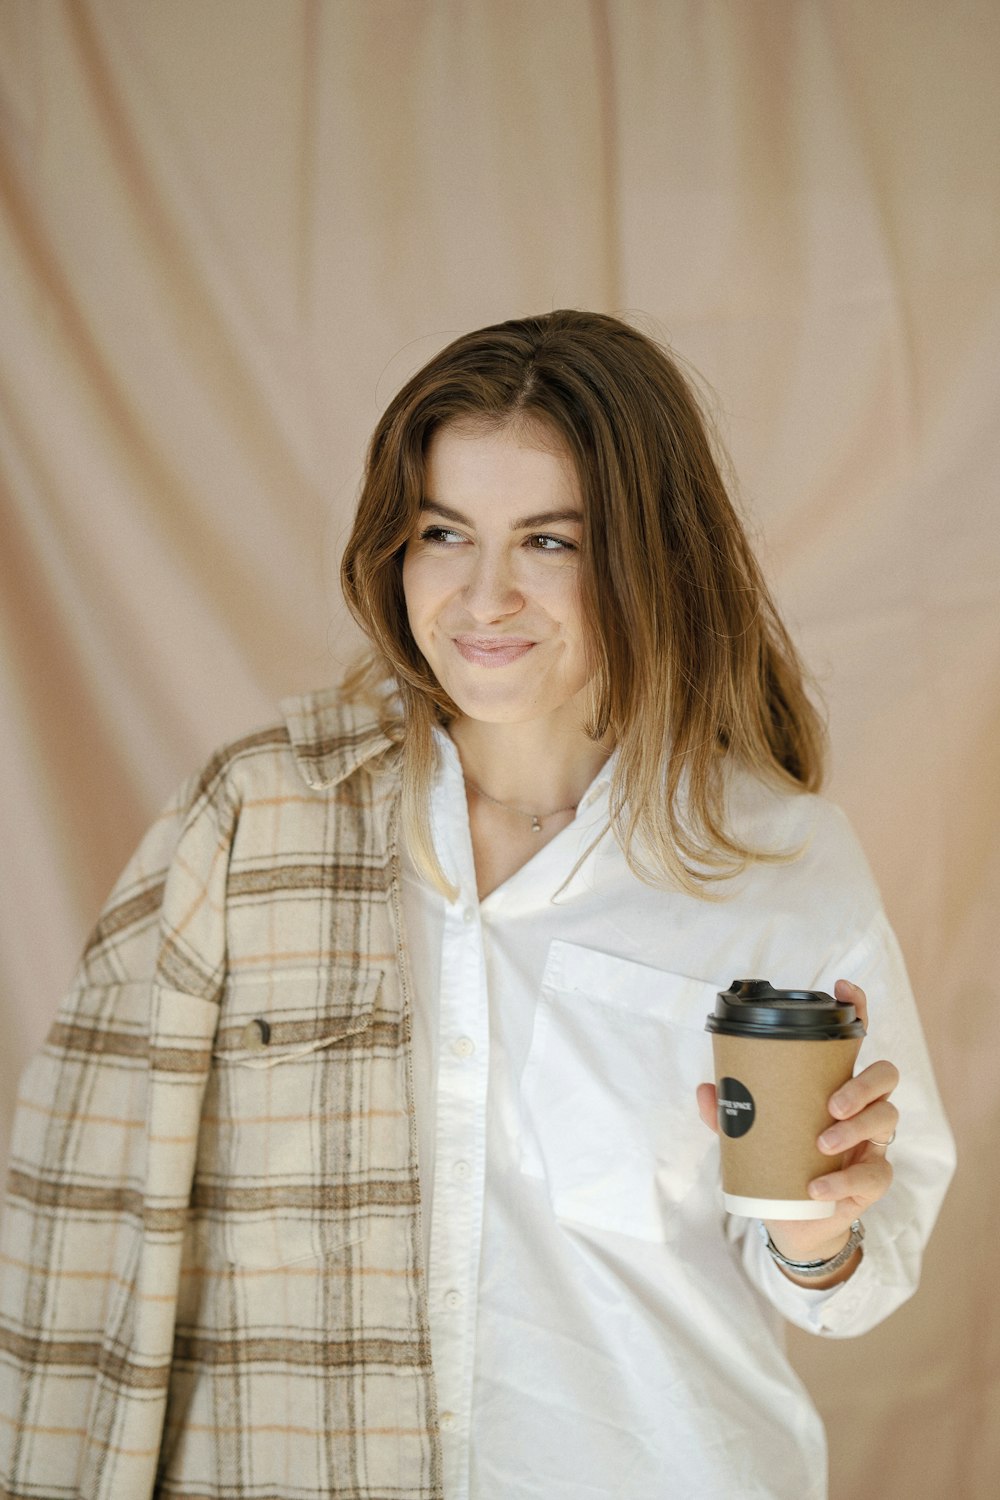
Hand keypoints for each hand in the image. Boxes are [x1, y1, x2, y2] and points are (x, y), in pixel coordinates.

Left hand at [697, 979, 898, 1283]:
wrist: (793, 1222)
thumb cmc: (778, 1161)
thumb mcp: (750, 1134)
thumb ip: (727, 1113)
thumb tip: (706, 1089)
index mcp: (835, 1082)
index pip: (855, 1039)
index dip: (857, 1009)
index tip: (843, 988)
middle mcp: (863, 1106)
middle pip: (885, 1075)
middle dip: (863, 1084)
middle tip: (830, 1105)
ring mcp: (874, 1141)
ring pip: (887, 1118)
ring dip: (857, 1128)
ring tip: (822, 1143)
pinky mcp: (875, 1179)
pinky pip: (874, 1174)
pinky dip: (844, 1181)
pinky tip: (817, 1188)